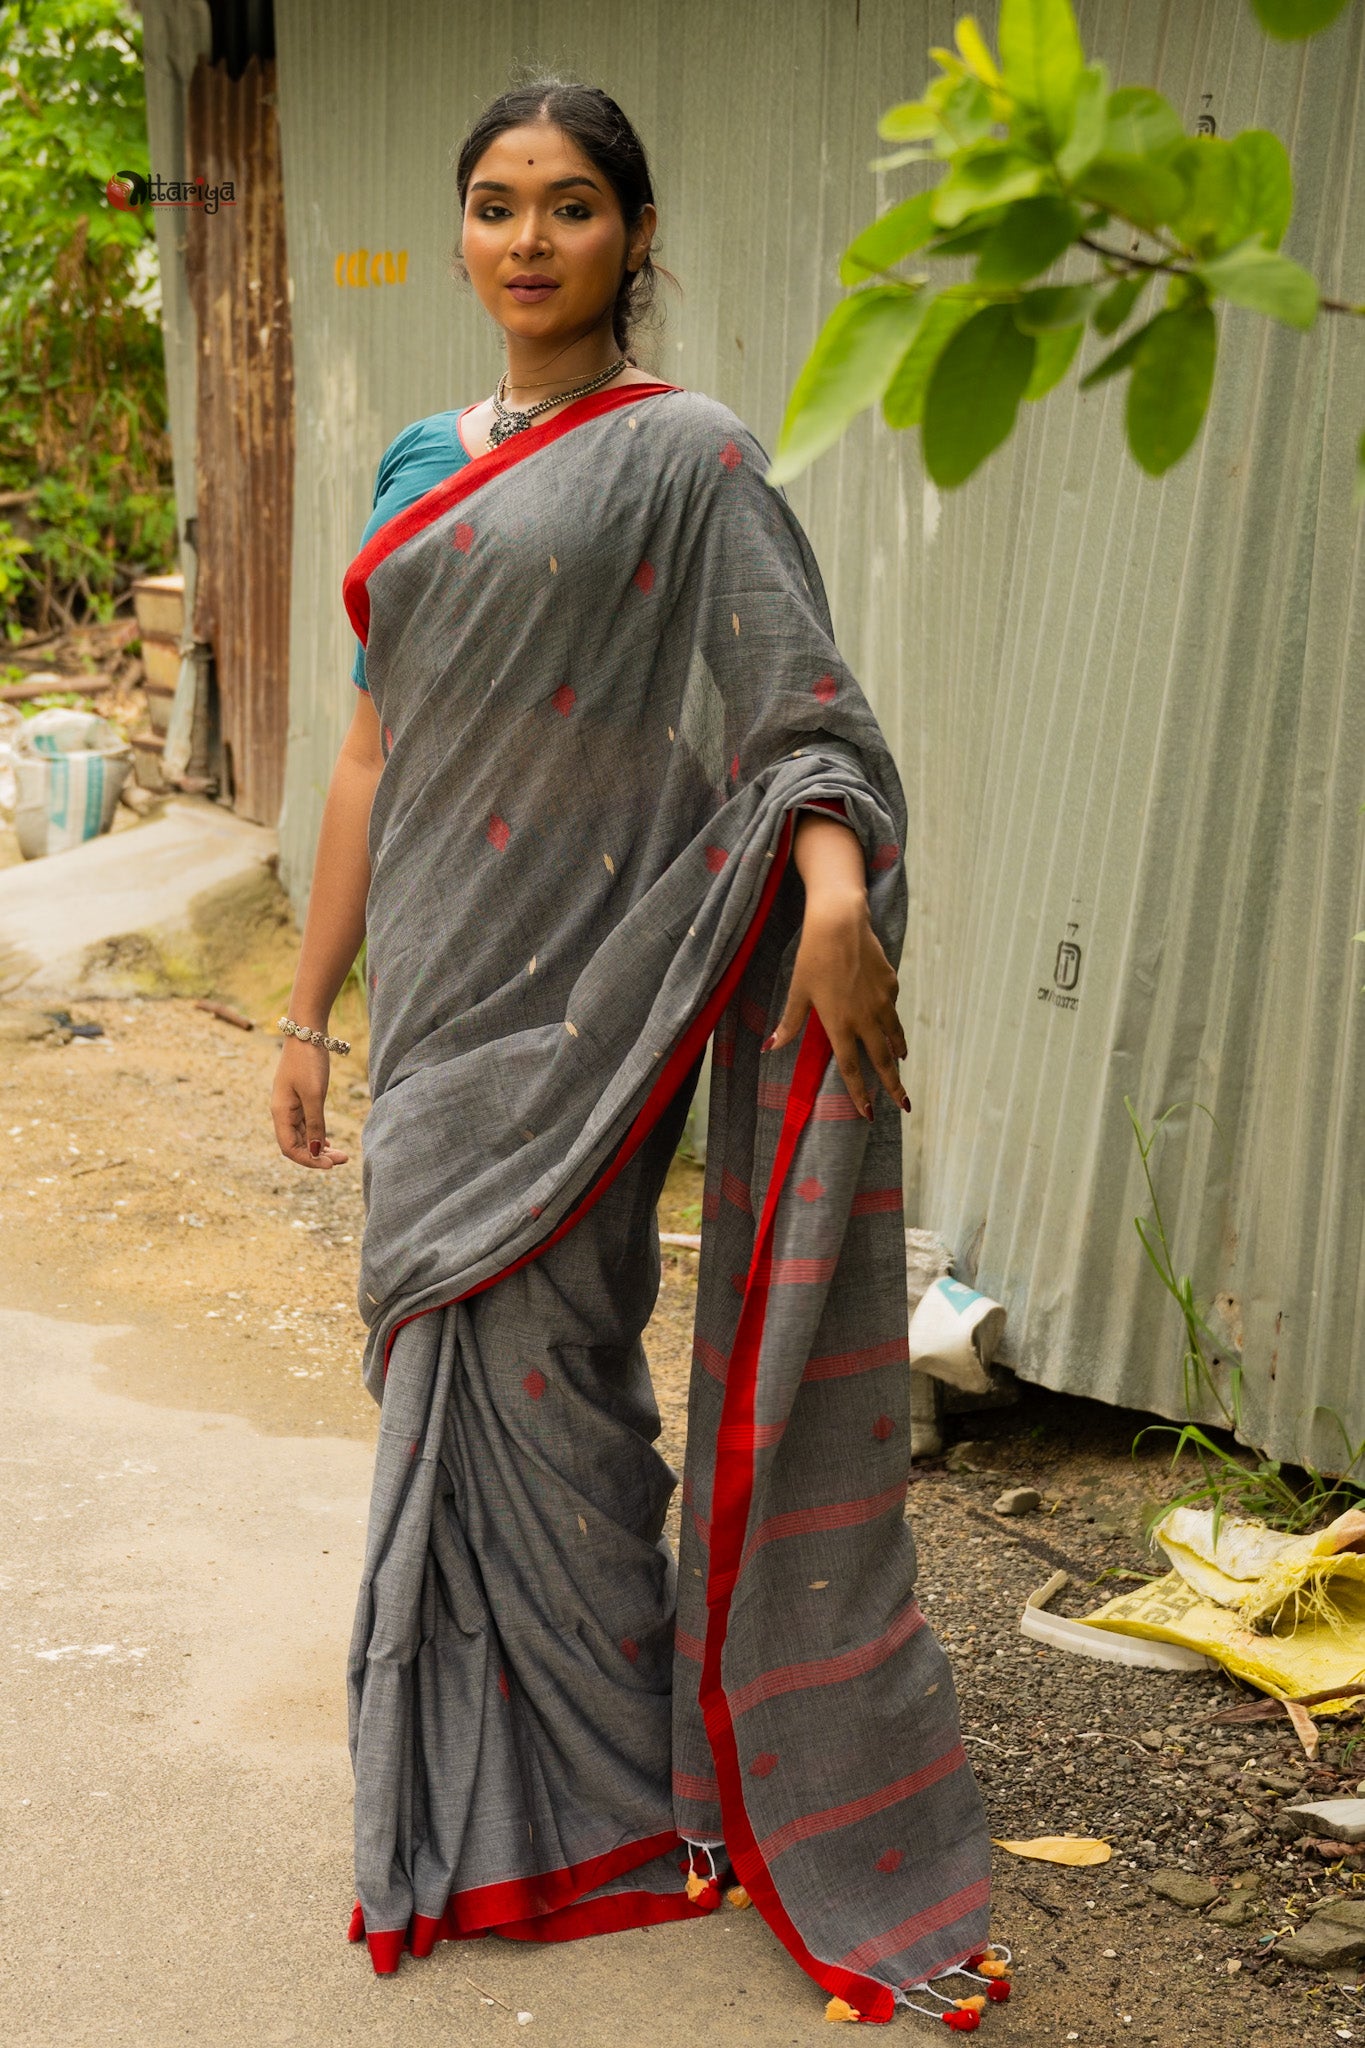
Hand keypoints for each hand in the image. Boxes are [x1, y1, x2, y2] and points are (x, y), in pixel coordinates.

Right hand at [270, 1037, 349, 1168]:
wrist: (306, 1032)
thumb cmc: (308, 1062)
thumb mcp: (314, 1095)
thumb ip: (316, 1125)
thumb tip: (317, 1152)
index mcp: (281, 1113)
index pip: (290, 1149)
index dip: (309, 1161)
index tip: (332, 1165)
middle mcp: (282, 1112)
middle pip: (297, 1145)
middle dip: (318, 1156)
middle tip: (344, 1160)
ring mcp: (290, 1105)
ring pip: (303, 1136)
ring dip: (320, 1147)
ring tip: (342, 1154)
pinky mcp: (300, 1098)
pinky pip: (306, 1125)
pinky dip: (318, 1135)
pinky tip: (330, 1142)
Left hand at [764, 891, 909, 1118]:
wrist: (841, 924)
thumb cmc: (813, 957)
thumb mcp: (798, 991)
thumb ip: (789, 1023)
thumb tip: (770, 1048)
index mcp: (839, 1025)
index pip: (851, 1068)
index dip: (860, 1093)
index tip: (868, 1113)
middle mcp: (865, 1019)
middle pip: (882, 1060)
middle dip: (893, 1085)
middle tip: (903, 1103)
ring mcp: (882, 1002)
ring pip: (894, 1036)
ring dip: (897, 1053)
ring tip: (900, 1063)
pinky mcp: (891, 984)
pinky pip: (893, 1008)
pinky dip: (892, 1019)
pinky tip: (889, 1018)